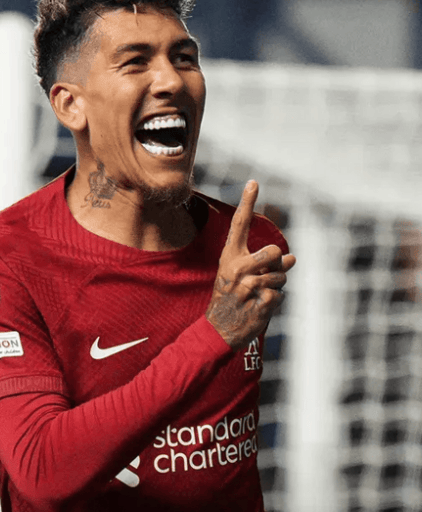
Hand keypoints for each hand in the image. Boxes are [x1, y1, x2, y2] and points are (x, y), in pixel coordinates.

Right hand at [206, 180, 295, 350]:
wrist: (219, 329)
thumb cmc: (231, 298)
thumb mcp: (239, 276)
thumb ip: (264, 264)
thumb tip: (293, 259)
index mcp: (229, 257)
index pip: (239, 225)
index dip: (247, 203)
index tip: (254, 182)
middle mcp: (237, 268)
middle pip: (275, 251)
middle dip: (277, 263)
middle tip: (265, 274)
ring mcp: (249, 286)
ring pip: (282, 276)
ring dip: (276, 286)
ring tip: (257, 295)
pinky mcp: (261, 302)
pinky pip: (280, 294)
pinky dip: (273, 301)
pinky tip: (258, 307)